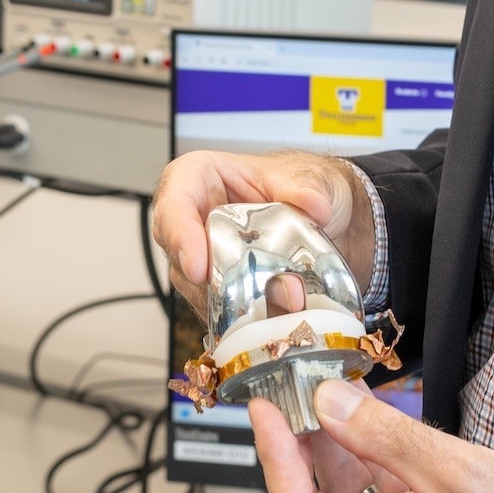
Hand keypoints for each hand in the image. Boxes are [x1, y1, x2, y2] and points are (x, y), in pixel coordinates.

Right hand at [149, 149, 373, 319]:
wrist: (318, 208)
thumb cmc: (294, 182)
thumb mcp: (306, 176)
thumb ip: (307, 188)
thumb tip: (316, 205)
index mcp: (198, 175)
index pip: (175, 204)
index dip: (181, 237)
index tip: (199, 268)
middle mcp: (192, 215)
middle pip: (178, 252)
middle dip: (207, 280)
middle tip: (239, 297)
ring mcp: (201, 251)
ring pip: (193, 285)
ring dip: (227, 302)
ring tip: (268, 308)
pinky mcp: (215, 280)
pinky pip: (213, 303)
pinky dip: (237, 314)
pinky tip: (262, 317)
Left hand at [252, 379, 493, 492]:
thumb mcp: (456, 471)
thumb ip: (385, 435)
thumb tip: (329, 402)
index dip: (276, 456)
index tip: (265, 409)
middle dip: (297, 447)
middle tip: (288, 393)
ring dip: (329, 448)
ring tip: (321, 396)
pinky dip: (362, 457)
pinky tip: (359, 421)